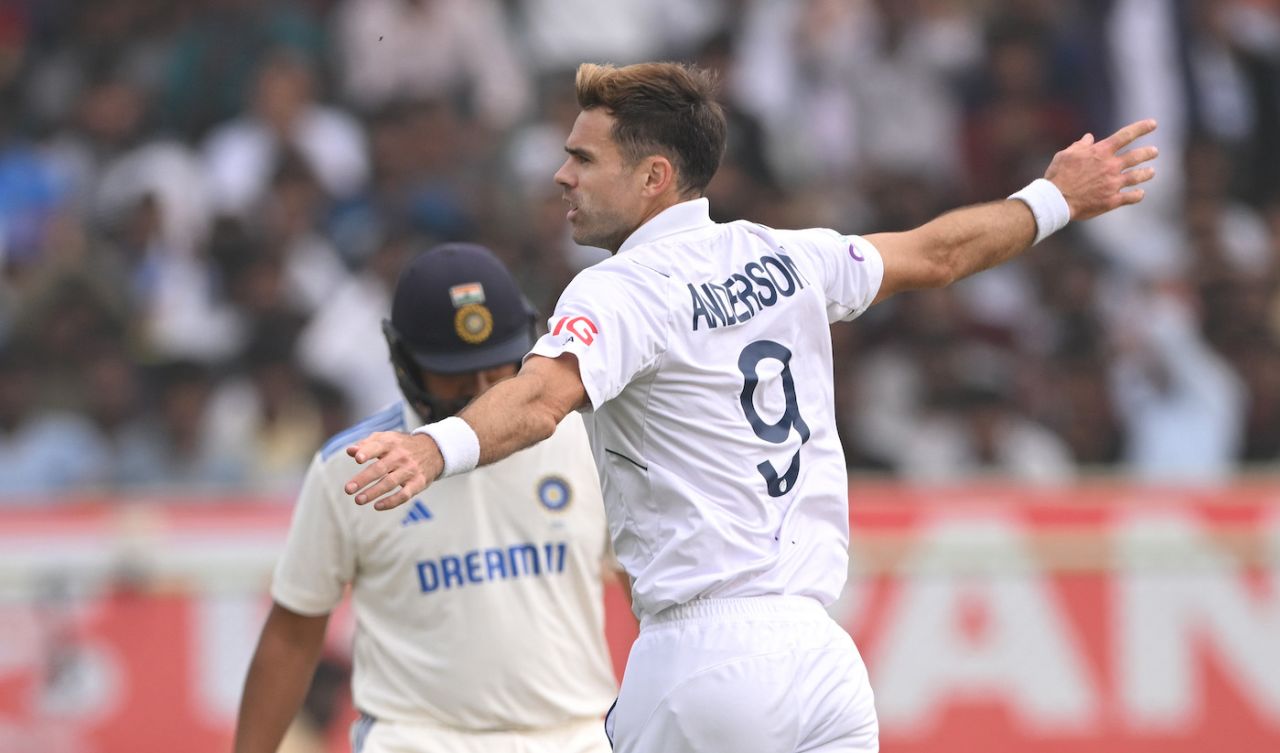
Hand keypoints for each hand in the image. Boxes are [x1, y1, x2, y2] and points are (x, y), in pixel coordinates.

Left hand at [343, 431, 442, 509]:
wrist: (434, 450)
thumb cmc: (401, 445)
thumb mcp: (386, 438)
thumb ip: (366, 444)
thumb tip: (350, 451)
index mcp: (391, 443)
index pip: (377, 446)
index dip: (367, 452)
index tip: (357, 458)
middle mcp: (400, 456)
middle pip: (380, 468)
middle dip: (363, 479)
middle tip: (348, 489)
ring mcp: (410, 470)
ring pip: (390, 483)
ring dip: (373, 492)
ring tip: (358, 500)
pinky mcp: (418, 483)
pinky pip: (404, 495)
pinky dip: (391, 502)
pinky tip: (377, 506)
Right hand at [1044, 119, 1158, 220]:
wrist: (1056, 200)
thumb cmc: (1058, 175)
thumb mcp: (1066, 154)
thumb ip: (1080, 145)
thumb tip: (1089, 138)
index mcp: (1101, 152)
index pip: (1126, 135)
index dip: (1141, 128)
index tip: (1153, 124)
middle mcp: (1111, 166)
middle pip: (1137, 156)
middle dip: (1148, 153)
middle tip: (1154, 152)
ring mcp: (1113, 184)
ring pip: (1137, 176)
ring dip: (1146, 173)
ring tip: (1151, 172)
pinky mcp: (1112, 201)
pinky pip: (1131, 197)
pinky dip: (1137, 195)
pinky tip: (1140, 193)